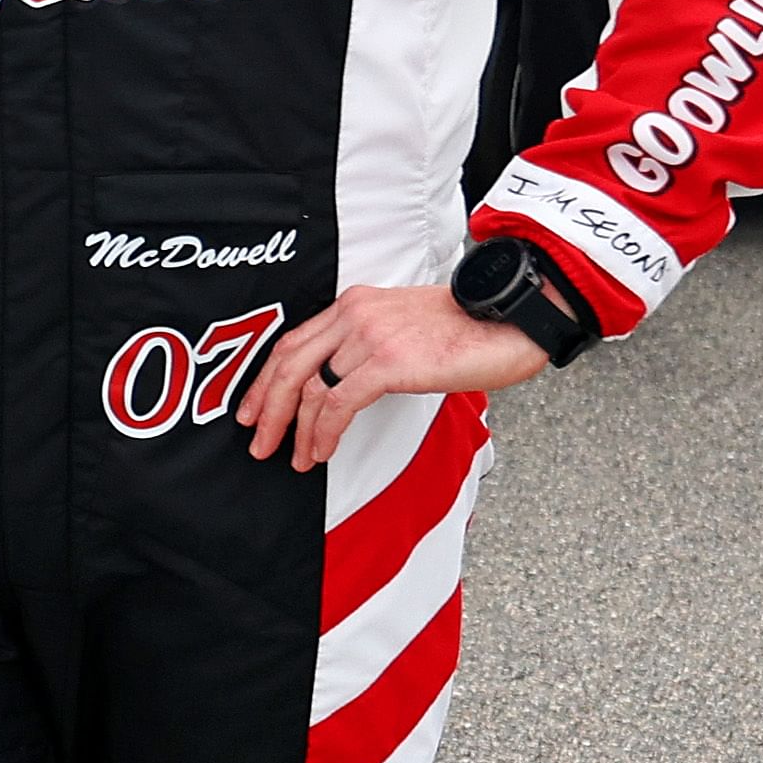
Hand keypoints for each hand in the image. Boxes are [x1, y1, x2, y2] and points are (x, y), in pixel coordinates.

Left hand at [237, 283, 549, 473]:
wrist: (511, 320)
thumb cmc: (468, 330)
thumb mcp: (405, 327)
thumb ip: (369, 345)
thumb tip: (343, 385)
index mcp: (355, 303)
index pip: (294, 342)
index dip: (266, 379)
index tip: (251, 408)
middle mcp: (355, 314)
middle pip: (290, 364)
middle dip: (266, 407)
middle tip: (257, 441)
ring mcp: (370, 336)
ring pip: (310, 388)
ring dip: (295, 429)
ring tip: (292, 458)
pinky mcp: (388, 362)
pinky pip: (338, 403)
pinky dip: (323, 433)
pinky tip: (321, 452)